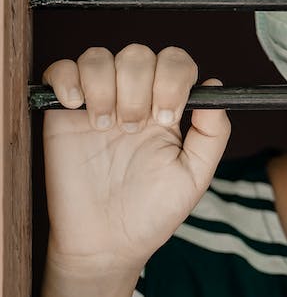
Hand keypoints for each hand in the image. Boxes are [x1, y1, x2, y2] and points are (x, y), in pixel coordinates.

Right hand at [41, 45, 230, 276]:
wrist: (107, 242)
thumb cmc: (152, 212)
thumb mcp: (195, 176)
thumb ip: (213, 133)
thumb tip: (216, 86)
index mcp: (167, 108)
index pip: (175, 62)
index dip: (173, 78)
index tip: (166, 117)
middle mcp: (133, 98)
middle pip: (138, 54)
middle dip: (138, 87)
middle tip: (133, 129)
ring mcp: (97, 102)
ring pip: (99, 57)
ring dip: (104, 86)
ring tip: (105, 126)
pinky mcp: (63, 113)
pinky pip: (61, 69)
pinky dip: (68, 79)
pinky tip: (77, 107)